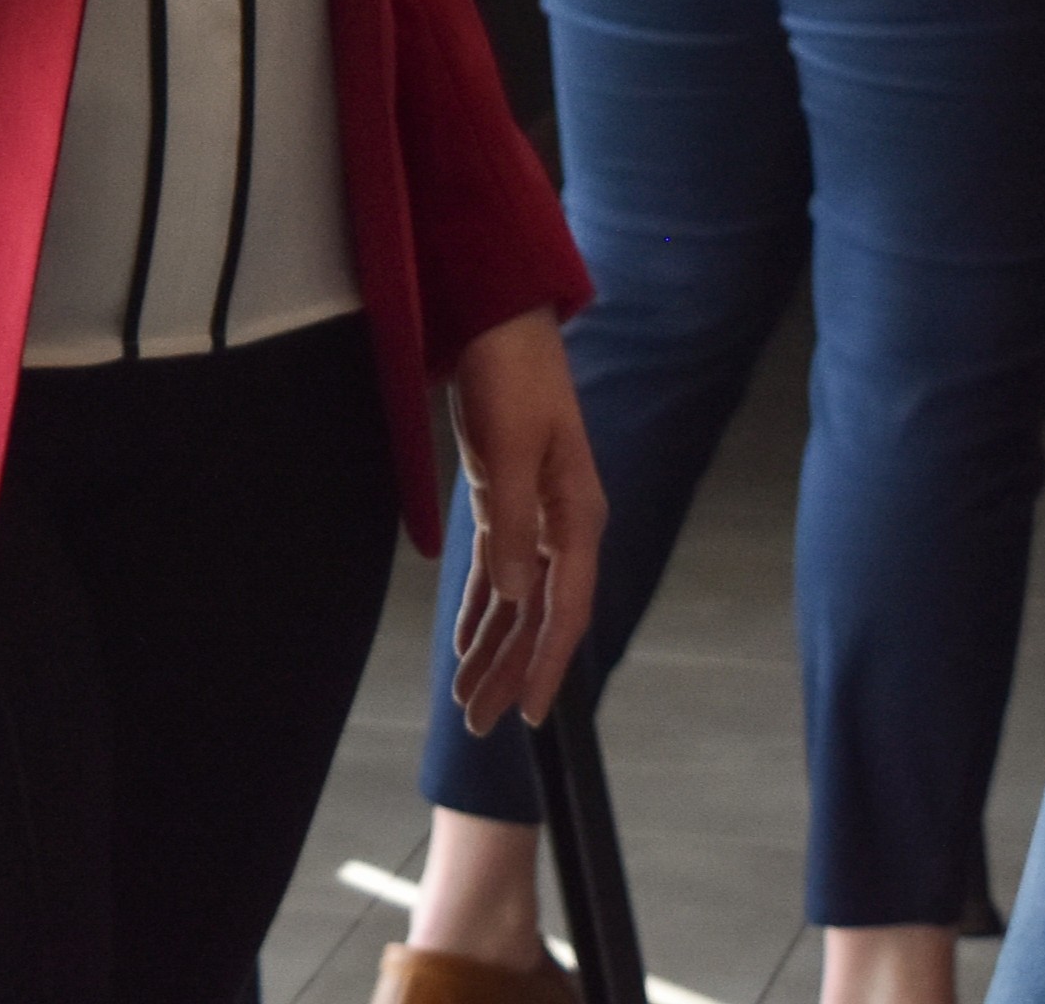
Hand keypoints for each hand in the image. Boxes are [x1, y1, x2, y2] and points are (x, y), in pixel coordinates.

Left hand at [446, 308, 604, 735]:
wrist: (500, 321)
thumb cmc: (512, 376)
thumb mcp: (509, 447)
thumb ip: (513, 522)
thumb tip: (517, 596)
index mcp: (578, 516)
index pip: (566, 609)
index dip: (547, 665)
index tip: (530, 715)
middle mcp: (563, 525)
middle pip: (540, 616)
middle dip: (511, 670)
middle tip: (478, 723)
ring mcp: (536, 515)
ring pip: (518, 601)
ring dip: (494, 648)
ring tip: (467, 697)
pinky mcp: (506, 501)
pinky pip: (499, 571)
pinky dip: (482, 608)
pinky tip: (466, 642)